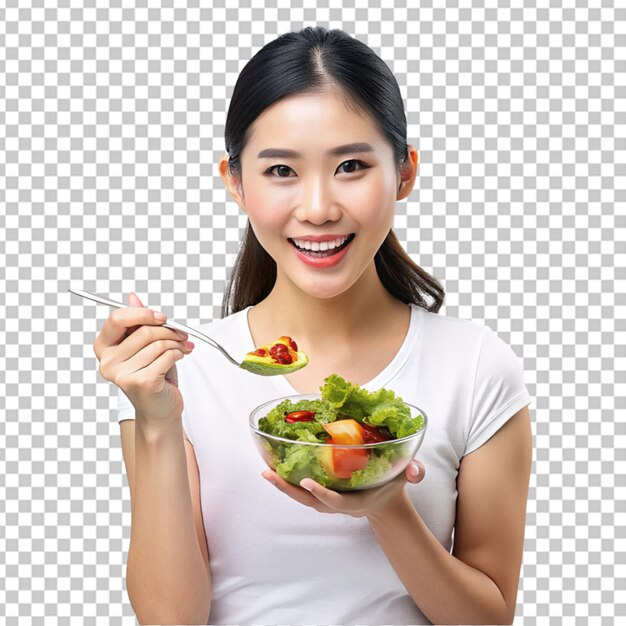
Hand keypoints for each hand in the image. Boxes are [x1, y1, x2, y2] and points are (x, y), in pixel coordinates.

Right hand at [93, 291, 193, 427]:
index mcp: (104, 347)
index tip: (161, 317)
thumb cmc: (153, 374)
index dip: (143, 313)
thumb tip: (132, 296)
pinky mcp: (140, 382)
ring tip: (183, 348)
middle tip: (183, 334)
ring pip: (158, 344)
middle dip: (169, 330)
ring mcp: (122, 374)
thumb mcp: (145, 344)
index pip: (117, 318)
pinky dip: (178, 354)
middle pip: (144, 331)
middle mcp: (108, 361)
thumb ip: (137, 321)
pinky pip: (167, 356)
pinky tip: (180, 358)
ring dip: (177, 344)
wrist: (160, 409)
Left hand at [261, 460, 425, 517]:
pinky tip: (274, 467)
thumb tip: (417, 470)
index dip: (321, 494)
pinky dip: (287, 481)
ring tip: (265, 472)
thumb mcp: (405, 477)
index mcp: (356, 502)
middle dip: (289, 491)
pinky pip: (302, 489)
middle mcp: (337, 503)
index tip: (307, 482)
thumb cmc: (392, 486)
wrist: (384, 500)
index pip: (336, 502)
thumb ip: (413, 473)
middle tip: (270, 476)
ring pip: (301, 497)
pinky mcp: (322, 493)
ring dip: (283, 486)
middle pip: (309, 501)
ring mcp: (328, 500)